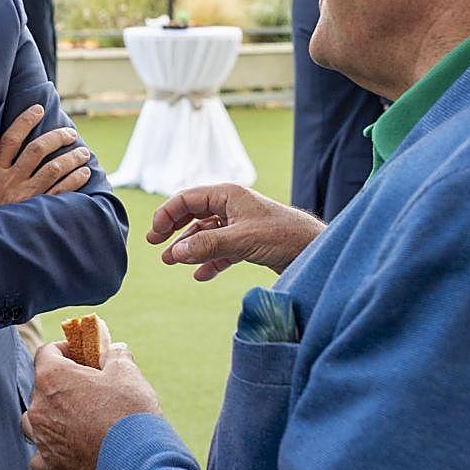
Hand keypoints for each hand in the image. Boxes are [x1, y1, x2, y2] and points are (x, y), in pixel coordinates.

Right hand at [0, 105, 93, 208]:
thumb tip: (17, 144)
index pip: (10, 139)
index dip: (24, 121)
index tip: (38, 109)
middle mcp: (11, 181)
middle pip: (38, 150)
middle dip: (58, 138)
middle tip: (71, 134)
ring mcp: (26, 196)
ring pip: (54, 169)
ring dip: (72, 158)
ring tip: (83, 153)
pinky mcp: (38, 211)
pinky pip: (62, 191)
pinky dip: (76, 180)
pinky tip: (84, 173)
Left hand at [22, 341, 161, 469]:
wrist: (137, 460)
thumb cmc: (129, 411)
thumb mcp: (127, 372)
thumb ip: (115, 355)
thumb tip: (114, 349)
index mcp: (52, 377)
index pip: (46, 353)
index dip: (64, 350)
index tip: (81, 356)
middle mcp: (39, 407)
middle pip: (41, 387)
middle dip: (61, 385)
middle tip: (88, 389)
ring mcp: (42, 438)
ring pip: (33, 422)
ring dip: (49, 417)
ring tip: (74, 419)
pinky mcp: (50, 464)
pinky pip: (39, 456)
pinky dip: (49, 452)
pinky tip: (66, 450)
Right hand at [148, 183, 323, 278]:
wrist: (315, 250)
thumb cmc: (282, 236)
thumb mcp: (240, 240)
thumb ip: (205, 245)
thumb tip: (174, 253)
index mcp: (228, 194)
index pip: (187, 199)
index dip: (167, 215)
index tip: (154, 235)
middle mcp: (232, 206)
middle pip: (193, 214)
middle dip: (174, 230)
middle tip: (156, 245)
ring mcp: (239, 224)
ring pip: (206, 234)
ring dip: (189, 247)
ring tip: (172, 262)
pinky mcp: (248, 242)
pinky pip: (220, 250)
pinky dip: (209, 261)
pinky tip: (200, 275)